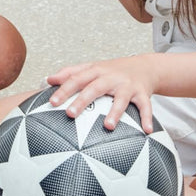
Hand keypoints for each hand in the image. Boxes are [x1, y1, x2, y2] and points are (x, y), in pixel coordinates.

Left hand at [45, 56, 159, 132]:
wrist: (144, 66)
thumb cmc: (113, 71)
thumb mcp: (91, 68)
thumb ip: (70, 72)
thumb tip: (48, 79)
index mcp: (96, 71)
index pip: (76, 79)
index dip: (64, 90)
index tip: (52, 102)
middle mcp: (111, 77)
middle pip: (95, 88)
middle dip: (83, 101)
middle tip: (70, 114)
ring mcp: (127, 85)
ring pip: (121, 98)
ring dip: (115, 112)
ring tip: (108, 126)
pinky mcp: (142, 94)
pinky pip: (145, 106)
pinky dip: (146, 118)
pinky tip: (145, 130)